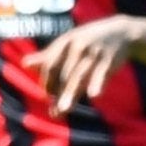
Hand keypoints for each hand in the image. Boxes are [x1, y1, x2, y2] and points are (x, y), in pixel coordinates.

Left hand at [25, 17, 141, 115]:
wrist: (121, 32)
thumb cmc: (89, 39)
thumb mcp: (69, 43)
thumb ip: (48, 56)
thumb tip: (24, 64)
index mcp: (65, 43)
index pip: (50, 64)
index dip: (47, 81)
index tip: (48, 95)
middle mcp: (78, 46)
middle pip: (63, 73)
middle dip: (58, 93)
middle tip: (55, 113)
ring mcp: (94, 53)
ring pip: (79, 76)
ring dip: (71, 93)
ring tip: (64, 109)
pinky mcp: (109, 61)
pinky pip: (101, 74)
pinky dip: (97, 84)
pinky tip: (94, 95)